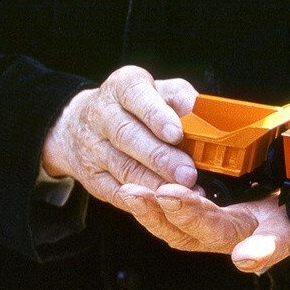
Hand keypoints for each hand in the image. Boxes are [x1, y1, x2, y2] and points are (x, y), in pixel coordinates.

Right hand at [41, 65, 198, 205]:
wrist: (86, 123)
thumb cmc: (137, 105)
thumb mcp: (160, 90)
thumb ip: (182, 100)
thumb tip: (202, 115)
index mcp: (122, 85)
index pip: (137, 97)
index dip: (157, 116)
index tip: (177, 134)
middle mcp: (102, 114)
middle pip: (128, 136)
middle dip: (160, 157)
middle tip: (188, 173)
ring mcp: (92, 147)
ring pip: (122, 168)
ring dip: (154, 183)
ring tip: (182, 193)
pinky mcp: (91, 177)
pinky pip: (114, 192)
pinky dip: (140, 200)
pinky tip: (161, 204)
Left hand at [117, 176, 289, 273]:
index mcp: (288, 226)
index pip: (277, 243)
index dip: (263, 251)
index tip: (246, 258)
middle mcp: (255, 230)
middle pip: (220, 235)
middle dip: (191, 220)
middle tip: (165, 197)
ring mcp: (227, 222)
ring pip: (189, 231)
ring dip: (160, 215)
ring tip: (135, 193)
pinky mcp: (207, 209)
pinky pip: (175, 219)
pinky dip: (152, 208)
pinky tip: (131, 192)